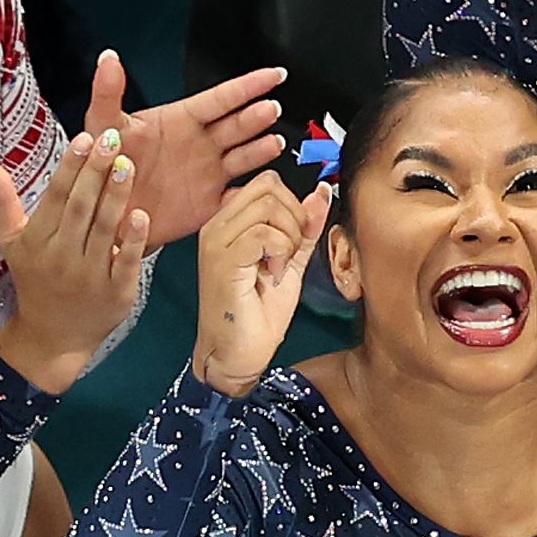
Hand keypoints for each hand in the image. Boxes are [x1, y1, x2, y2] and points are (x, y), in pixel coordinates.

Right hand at [0, 131, 151, 393]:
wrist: (53, 338)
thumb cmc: (36, 280)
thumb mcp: (13, 244)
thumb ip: (4, 203)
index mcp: (37, 241)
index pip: (55, 197)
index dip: (70, 167)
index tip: (85, 137)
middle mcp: (61, 257)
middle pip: (80, 208)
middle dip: (95, 173)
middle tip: (112, 139)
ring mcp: (89, 276)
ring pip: (103, 230)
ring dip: (116, 197)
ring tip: (128, 165)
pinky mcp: (116, 293)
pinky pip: (125, 262)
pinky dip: (132, 240)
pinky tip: (141, 214)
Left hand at [82, 52, 287, 248]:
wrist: (104, 214)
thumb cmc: (102, 166)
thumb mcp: (101, 126)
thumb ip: (107, 92)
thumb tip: (108, 58)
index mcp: (181, 120)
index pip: (221, 98)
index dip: (248, 86)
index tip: (273, 75)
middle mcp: (201, 143)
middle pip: (237, 125)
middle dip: (255, 116)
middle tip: (270, 109)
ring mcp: (209, 172)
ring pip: (244, 156)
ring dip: (261, 148)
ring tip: (274, 142)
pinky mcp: (210, 202)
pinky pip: (240, 193)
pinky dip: (254, 190)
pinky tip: (266, 184)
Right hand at [194, 171, 331, 396]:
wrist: (236, 354)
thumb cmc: (257, 314)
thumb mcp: (290, 262)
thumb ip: (304, 229)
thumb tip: (321, 194)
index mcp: (230, 222)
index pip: (267, 182)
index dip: (295, 205)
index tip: (298, 239)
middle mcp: (217, 225)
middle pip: (269, 187)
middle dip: (295, 217)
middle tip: (291, 252)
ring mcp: (216, 241)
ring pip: (268, 207)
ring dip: (289, 237)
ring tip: (280, 266)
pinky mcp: (222, 260)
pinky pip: (263, 233)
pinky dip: (280, 252)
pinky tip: (273, 275)